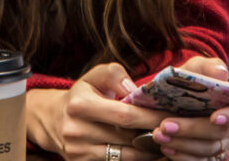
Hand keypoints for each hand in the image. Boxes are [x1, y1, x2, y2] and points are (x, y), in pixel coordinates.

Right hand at [26, 62, 166, 159]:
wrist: (54, 119)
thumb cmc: (82, 94)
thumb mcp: (94, 76)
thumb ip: (115, 75)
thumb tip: (137, 91)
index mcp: (80, 105)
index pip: (124, 115)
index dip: (151, 116)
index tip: (171, 114)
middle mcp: (77, 132)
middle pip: (128, 138)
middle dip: (154, 133)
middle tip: (175, 128)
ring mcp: (79, 153)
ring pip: (126, 157)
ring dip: (148, 150)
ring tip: (164, 139)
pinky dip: (136, 158)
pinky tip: (146, 149)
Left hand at [151, 56, 228, 159]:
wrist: (172, 97)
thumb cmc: (189, 80)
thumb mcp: (194, 68)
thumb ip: (207, 67)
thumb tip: (221, 73)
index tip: (214, 117)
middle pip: (218, 133)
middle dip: (192, 129)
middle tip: (166, 125)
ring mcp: (219, 144)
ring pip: (207, 150)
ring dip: (182, 143)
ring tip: (159, 135)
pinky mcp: (205, 156)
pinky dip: (181, 156)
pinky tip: (166, 149)